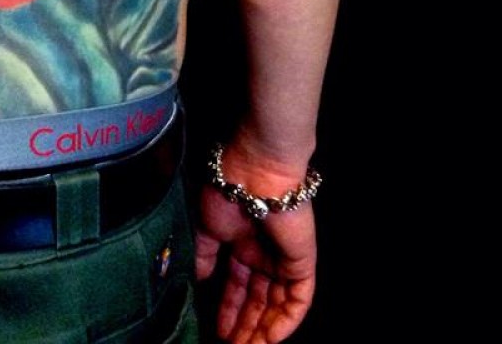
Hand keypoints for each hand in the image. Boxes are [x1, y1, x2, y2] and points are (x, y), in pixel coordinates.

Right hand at [194, 144, 316, 342]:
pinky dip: (285, 321)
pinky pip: (298, 300)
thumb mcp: (207, 225)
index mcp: (242, 244)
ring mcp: (284, 259)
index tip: (216, 330)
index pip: (238, 286)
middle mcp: (264, 255)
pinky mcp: (302, 263)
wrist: (255, 174)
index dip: (227, 309)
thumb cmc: (228, 191)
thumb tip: (199, 280)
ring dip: (262, 329)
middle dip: (244, 325)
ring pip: (276, 305)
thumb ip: (205, 255)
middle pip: (257, 300)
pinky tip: (268, 338)